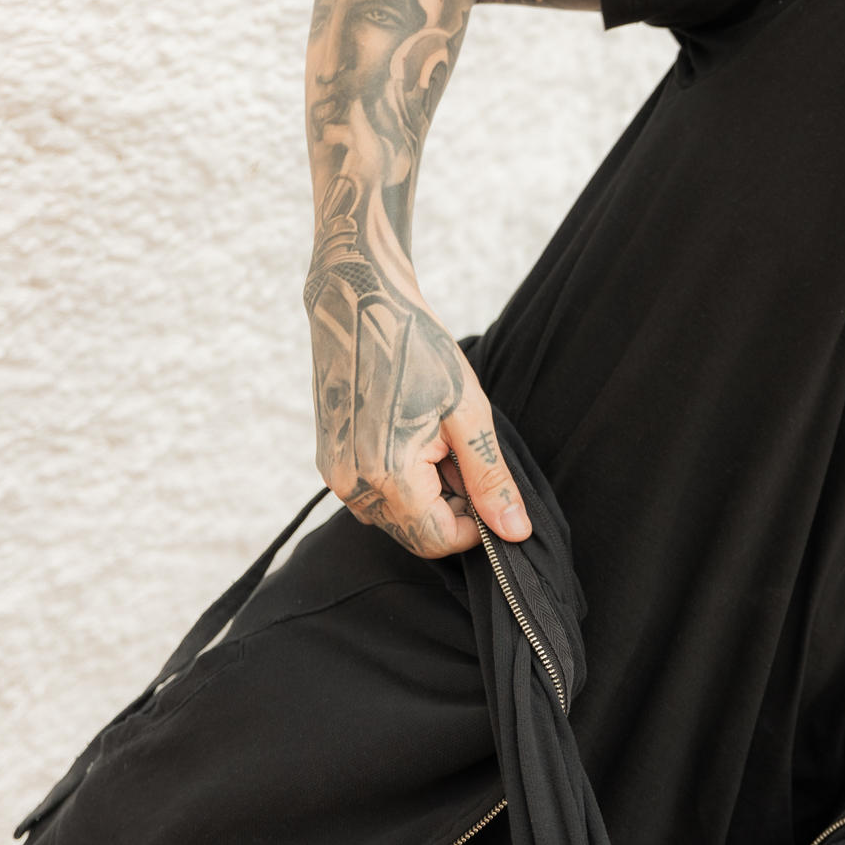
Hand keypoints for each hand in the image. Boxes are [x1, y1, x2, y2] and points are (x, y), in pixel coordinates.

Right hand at [305, 259, 531, 557]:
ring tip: (440, 442)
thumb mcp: (468, 414)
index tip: (489, 486)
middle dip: (451, 508)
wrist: (359, 304)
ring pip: (396, 518)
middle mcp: (351, 486)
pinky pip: (374, 495)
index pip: (438, 541)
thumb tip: (514, 531)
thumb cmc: (417, 349)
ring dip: (428, 496)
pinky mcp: (330, 461)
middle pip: (416, 534)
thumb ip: (489, 480)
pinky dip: (403, 482)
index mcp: (387, 477)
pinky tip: (415, 438)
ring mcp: (335, 475)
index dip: (474, 525)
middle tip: (464, 456)